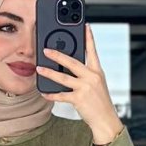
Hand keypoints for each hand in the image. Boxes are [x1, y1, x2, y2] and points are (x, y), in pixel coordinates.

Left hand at [36, 23, 122, 142]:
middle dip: (58, 55)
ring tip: (39, 68)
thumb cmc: (100, 102)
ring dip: (49, 73)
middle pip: (72, 62)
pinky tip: (44, 93)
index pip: (93, 51)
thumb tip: (67, 67)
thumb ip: (86, 75)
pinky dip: (51, 94)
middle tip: (46, 50)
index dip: (89, 37)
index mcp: (97, 71)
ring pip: (63, 78)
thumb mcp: (97, 84)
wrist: (106, 120)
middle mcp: (92, 77)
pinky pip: (61, 95)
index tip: (85, 25)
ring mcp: (85, 88)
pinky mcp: (79, 99)